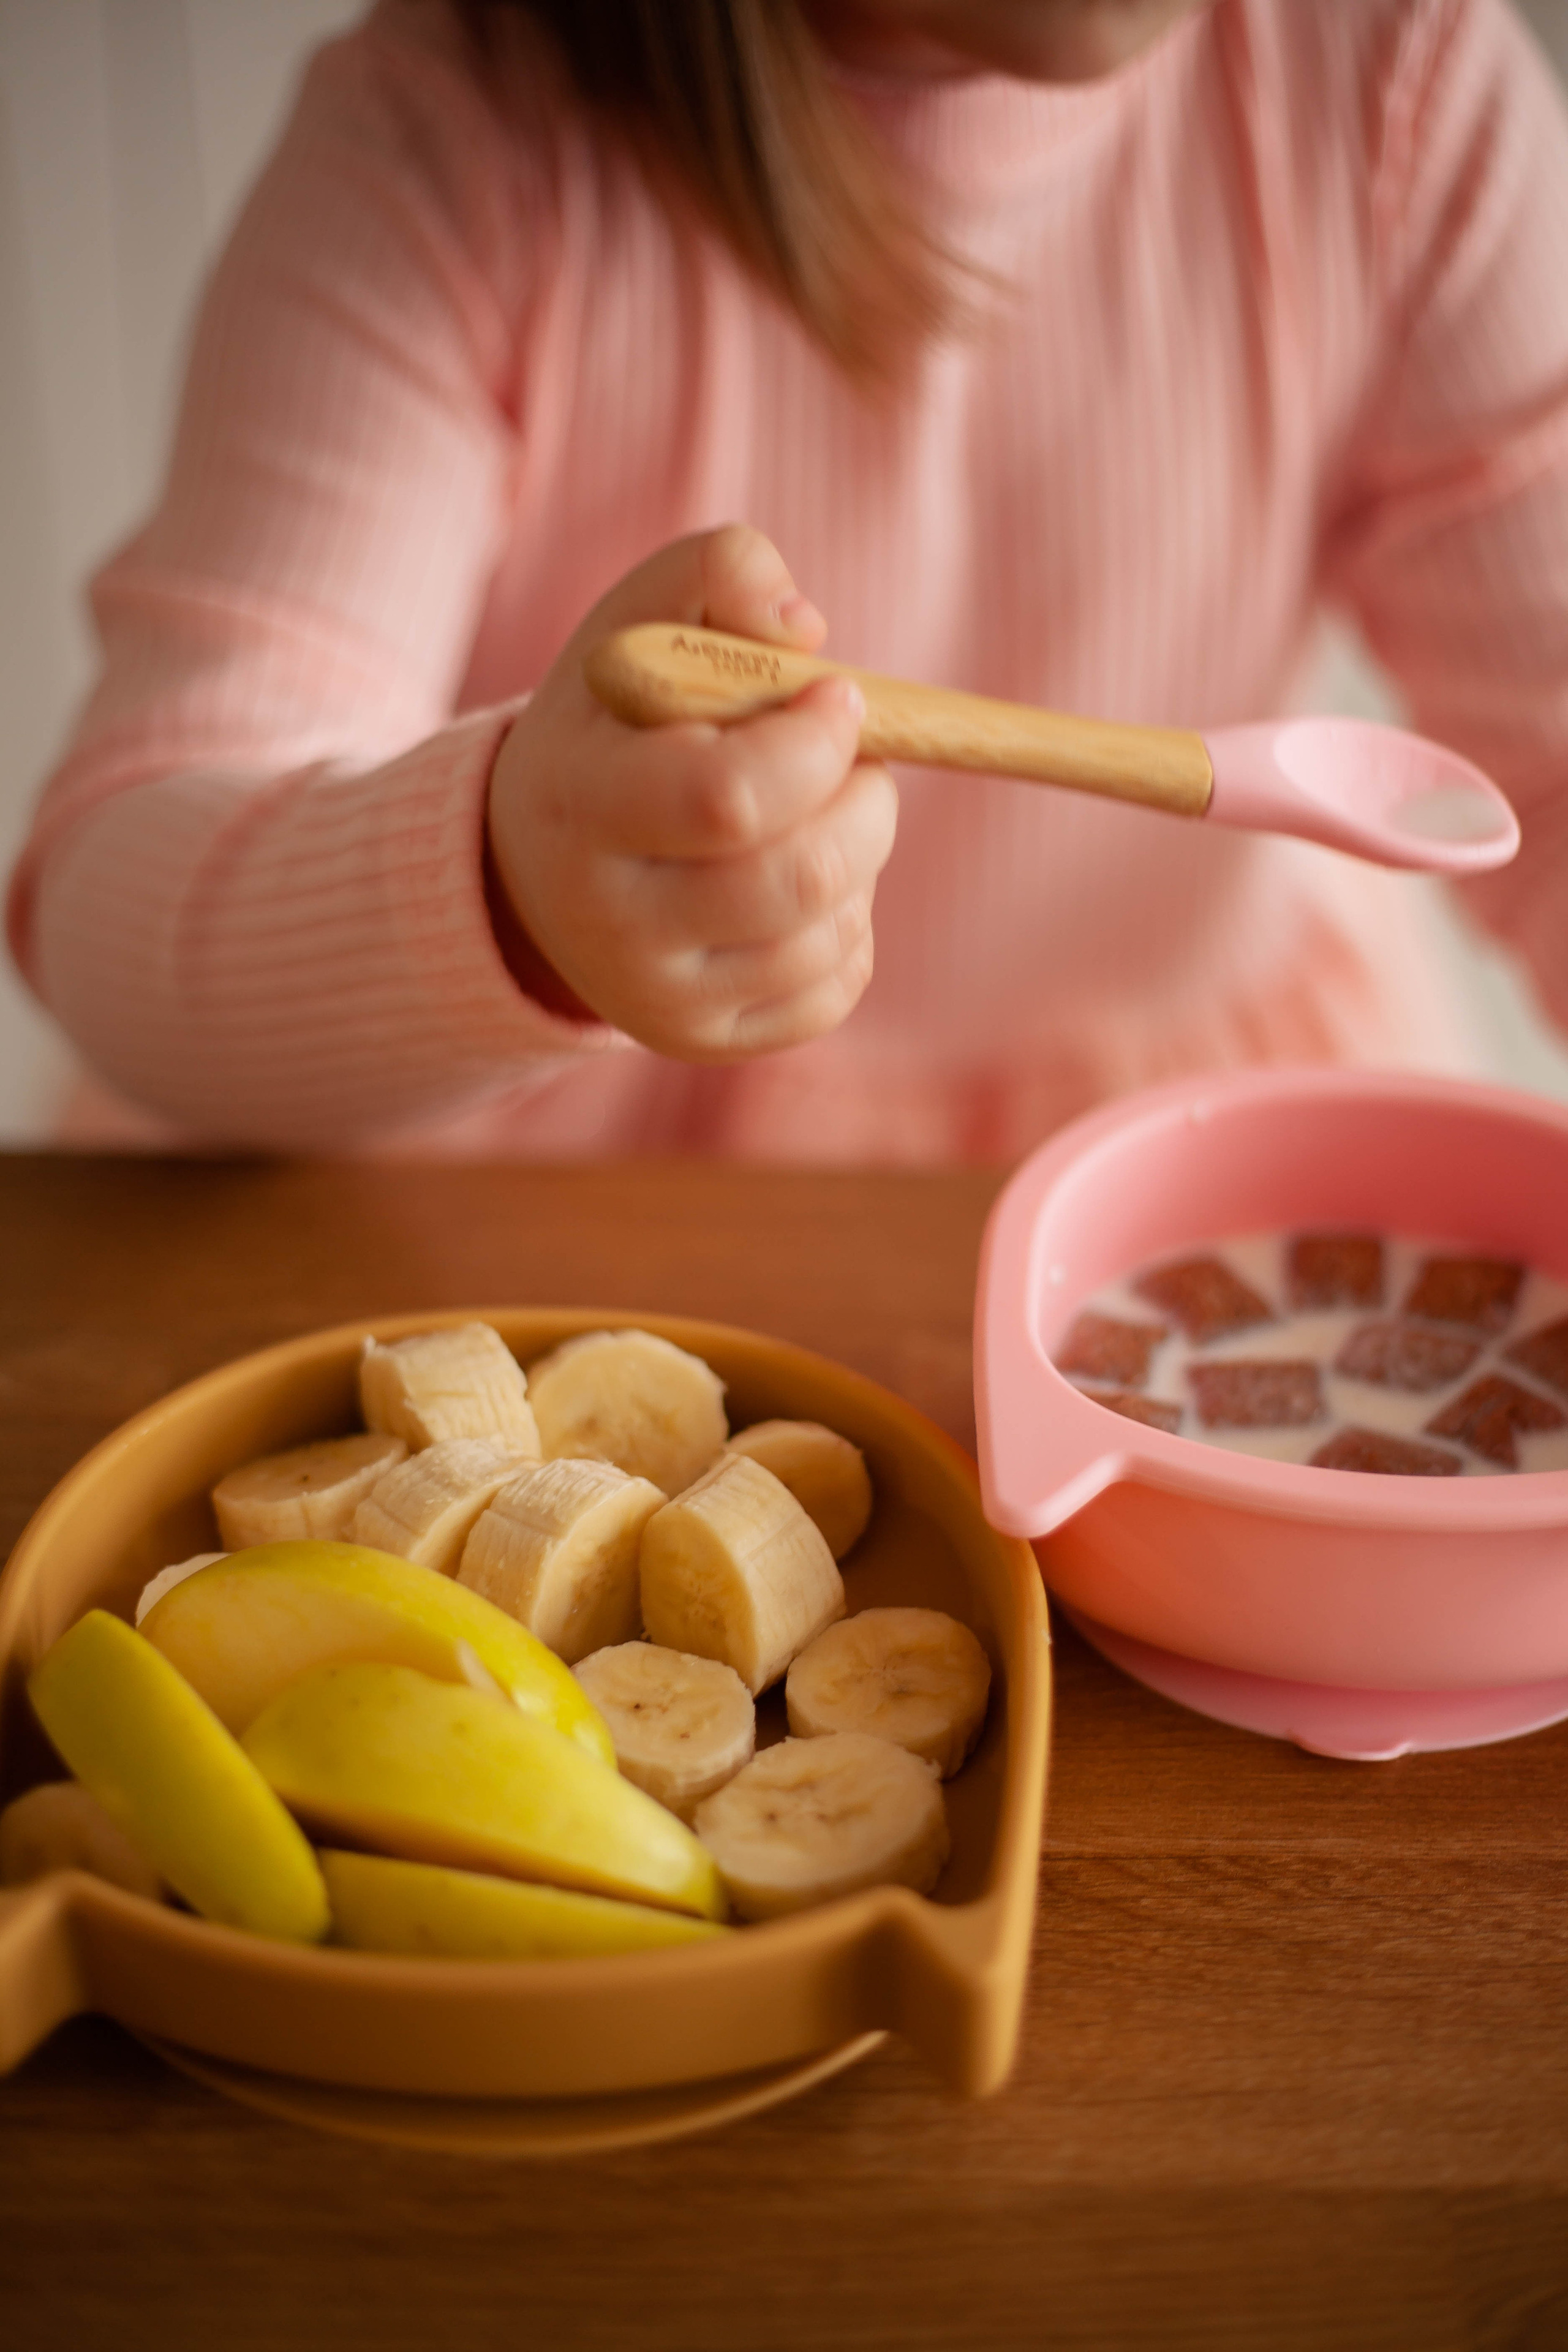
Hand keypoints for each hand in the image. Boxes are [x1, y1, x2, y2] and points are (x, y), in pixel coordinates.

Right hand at [486, 526, 897, 1058]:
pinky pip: (837, 989)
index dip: (816, 743)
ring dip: (863, 856)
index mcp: (582, 804)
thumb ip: (719, 571)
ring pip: (832, 931)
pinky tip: (801, 883)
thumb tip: (806, 632)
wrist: (534, 864)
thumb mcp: (639, 621)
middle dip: (866, 800)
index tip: (835, 697)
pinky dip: (851, 925)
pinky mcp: (701, 1042)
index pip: (731, 797)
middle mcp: (609, 921)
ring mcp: (657, 998)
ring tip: (817, 815)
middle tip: (853, 759)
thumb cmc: (614, 724)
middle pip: (801, 877)